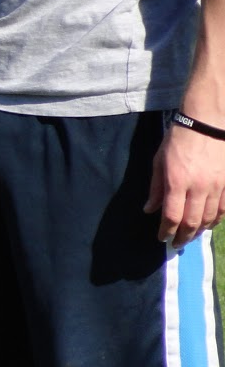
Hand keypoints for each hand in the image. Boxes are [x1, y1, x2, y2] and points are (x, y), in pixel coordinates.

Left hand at [146, 123, 224, 245]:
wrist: (208, 123)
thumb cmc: (179, 139)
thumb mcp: (159, 161)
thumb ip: (156, 188)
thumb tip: (149, 210)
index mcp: (177, 182)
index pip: (171, 216)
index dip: (166, 231)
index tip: (162, 238)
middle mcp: (199, 187)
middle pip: (192, 222)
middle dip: (183, 236)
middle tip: (177, 243)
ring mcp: (218, 186)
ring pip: (210, 218)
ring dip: (200, 231)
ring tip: (191, 236)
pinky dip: (217, 219)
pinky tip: (210, 224)